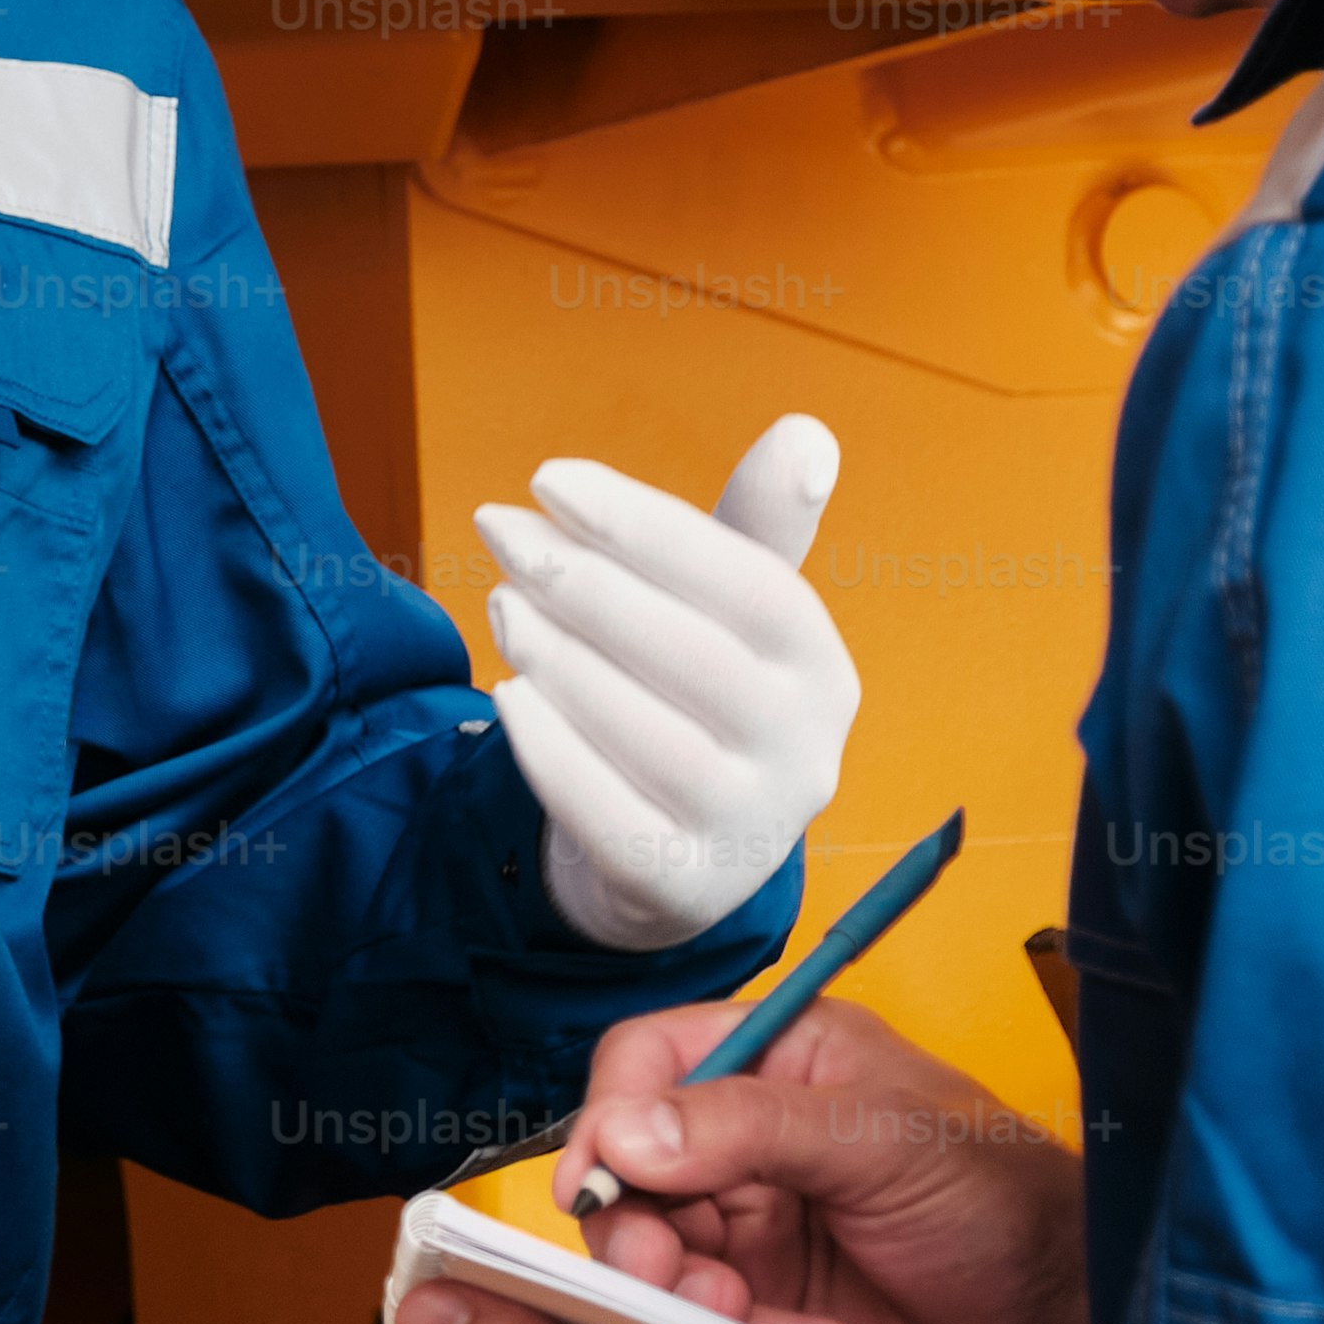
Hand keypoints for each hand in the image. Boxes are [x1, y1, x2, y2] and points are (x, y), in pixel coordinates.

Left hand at [478, 416, 852, 950]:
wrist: (676, 855)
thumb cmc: (694, 700)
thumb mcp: (729, 618)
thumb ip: (755, 530)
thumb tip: (807, 436)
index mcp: (822, 668)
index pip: (747, 581)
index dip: (645, 524)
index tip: (550, 476)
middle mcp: (806, 754)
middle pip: (690, 653)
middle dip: (583, 581)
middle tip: (502, 530)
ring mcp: (748, 831)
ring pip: (647, 734)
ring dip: (560, 658)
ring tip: (501, 604)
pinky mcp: (680, 887)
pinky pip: (606, 814)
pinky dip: (551, 750)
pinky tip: (507, 694)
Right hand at [575, 992, 1095, 1323]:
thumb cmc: (1015, 1215)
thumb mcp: (888, 1143)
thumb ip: (753, 1126)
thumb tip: (624, 1131)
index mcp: (788, 1061)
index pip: (650, 1061)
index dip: (614, 1111)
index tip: (605, 1173)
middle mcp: (755, 1142)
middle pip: (628, 1165)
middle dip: (632, 1221)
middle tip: (657, 1268)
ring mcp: (757, 1231)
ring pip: (650, 1250)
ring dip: (675, 1288)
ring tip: (735, 1314)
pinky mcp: (765, 1314)